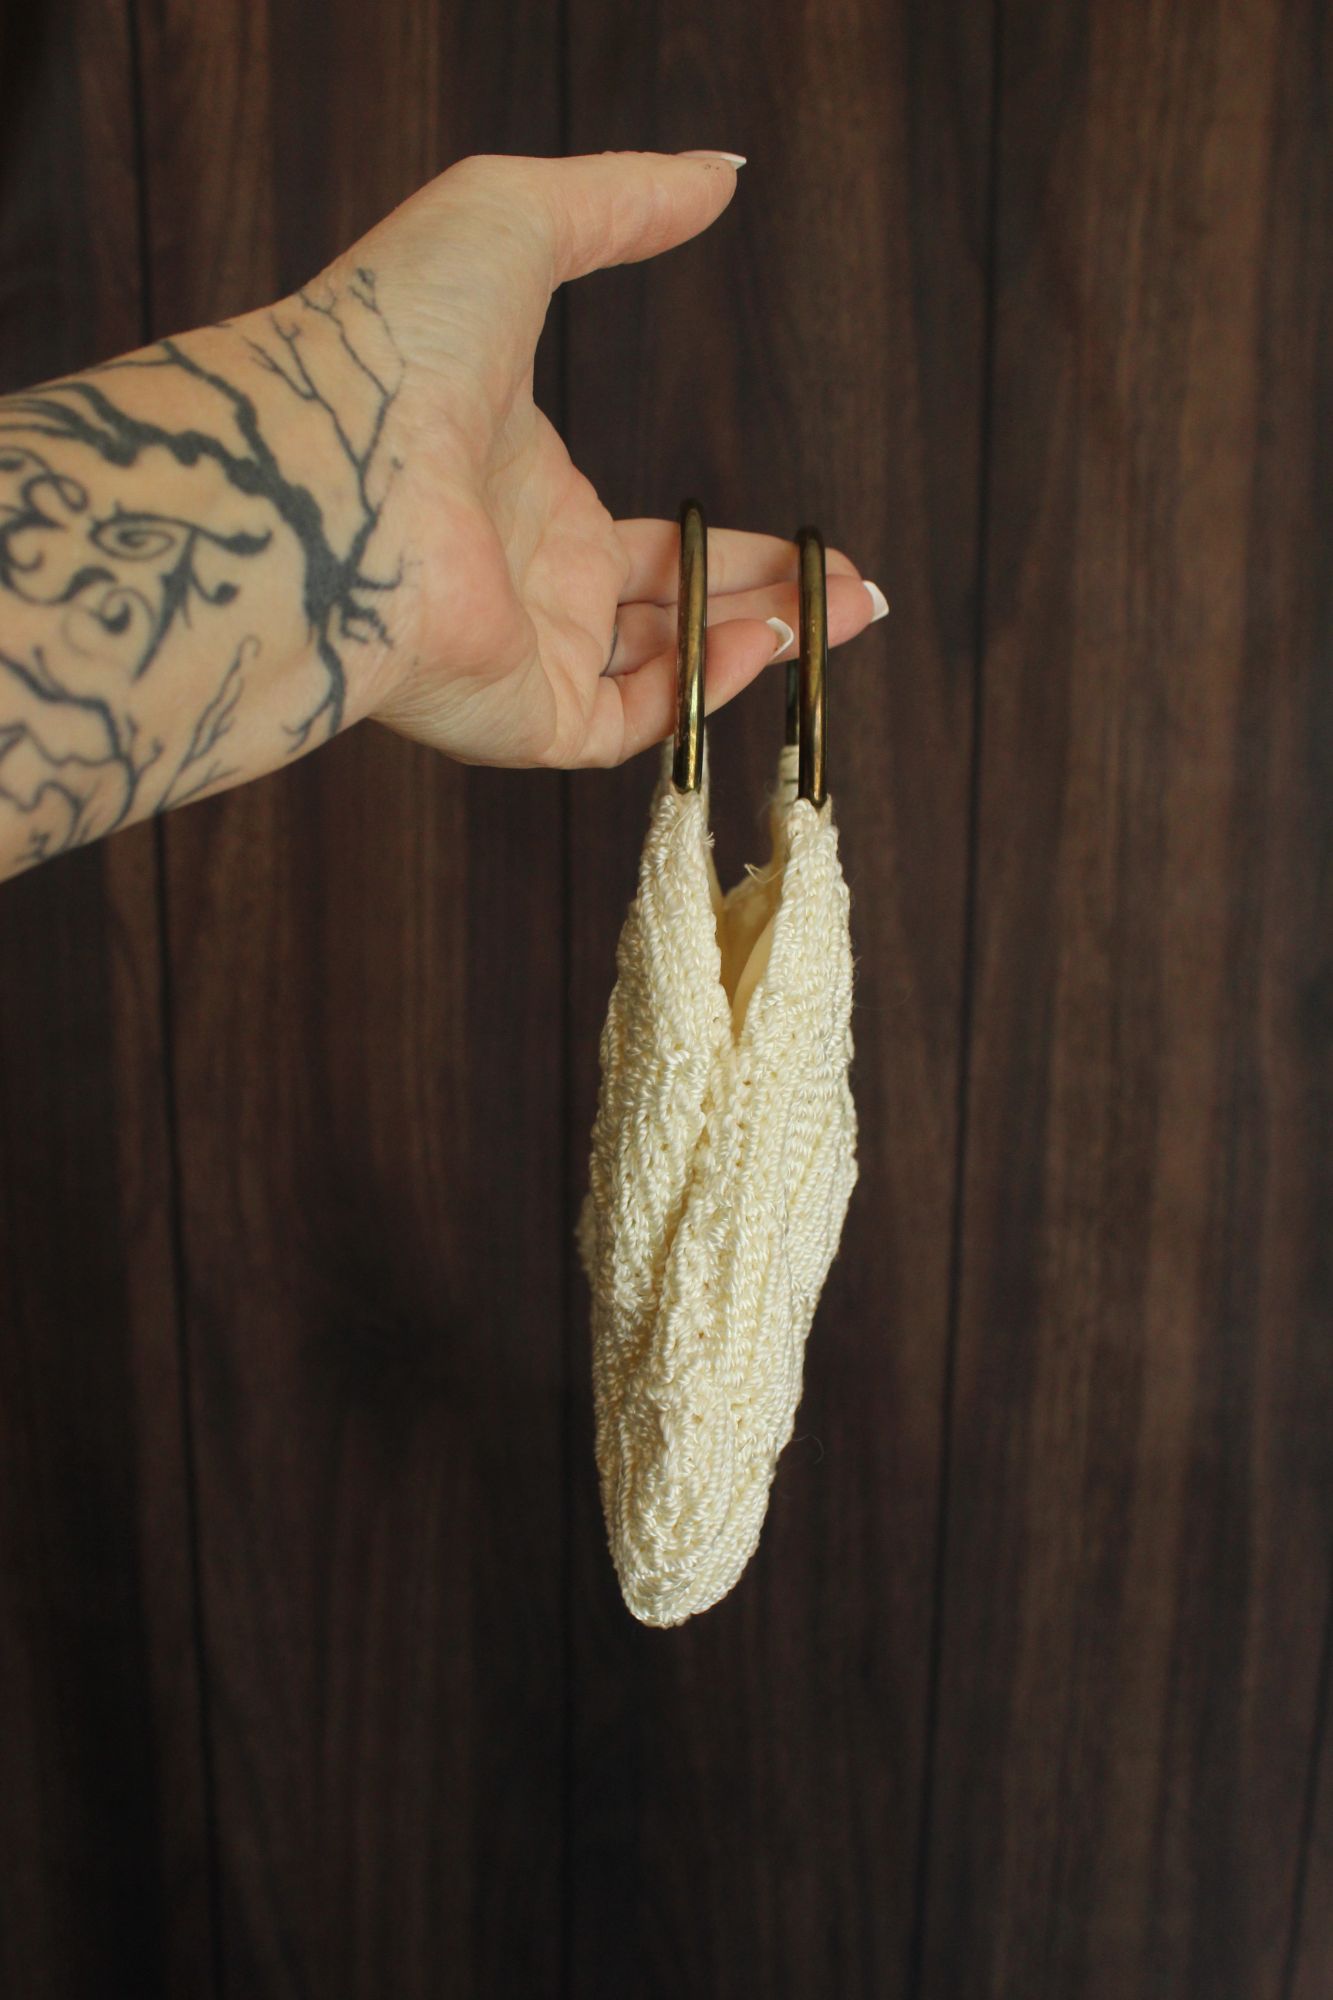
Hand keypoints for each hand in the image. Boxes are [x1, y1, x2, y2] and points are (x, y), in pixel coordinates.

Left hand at [325, 151, 886, 769]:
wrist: (328, 468)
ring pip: (662, 671)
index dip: (733, 547)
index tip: (814, 542)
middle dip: (770, 601)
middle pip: (670, 611)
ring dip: (758, 642)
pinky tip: (761, 636)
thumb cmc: (391, 342)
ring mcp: (523, 650)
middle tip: (854, 592)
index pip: (648, 542)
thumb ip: (622, 200)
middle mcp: (528, 579)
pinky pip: (633, 723)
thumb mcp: (517, 224)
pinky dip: (703, 688)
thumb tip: (717, 175)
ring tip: (839, 611)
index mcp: (526, 491)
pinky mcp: (519, 714)